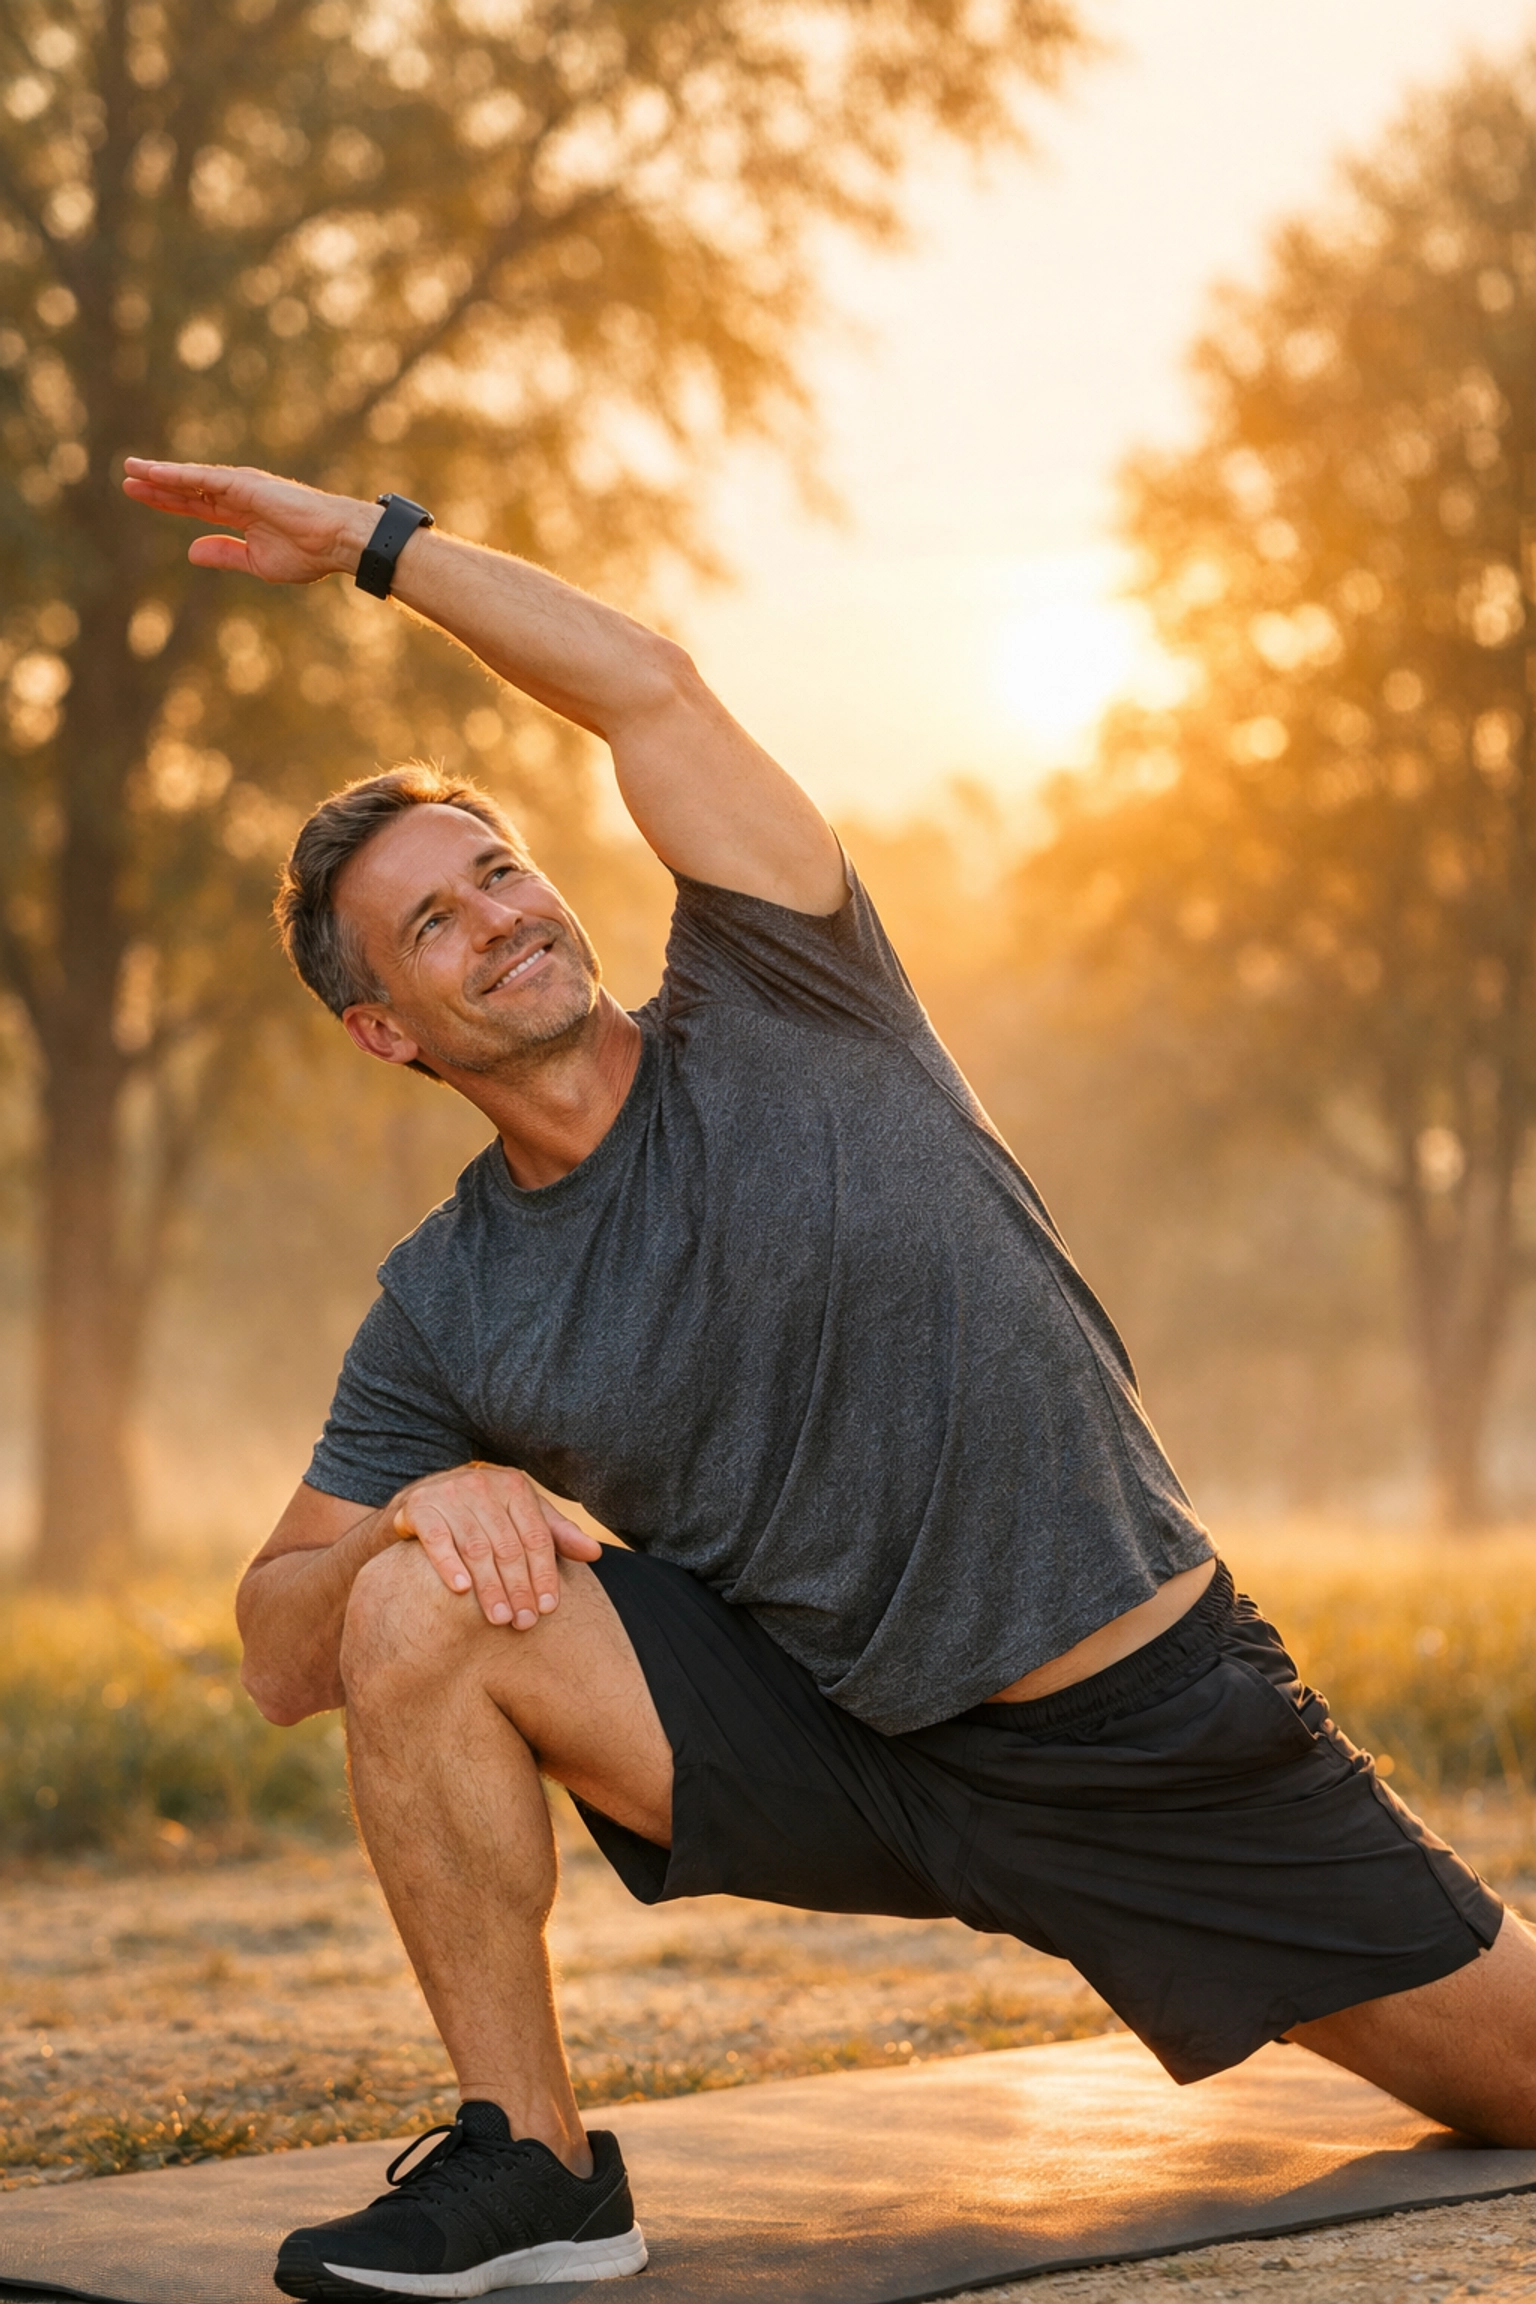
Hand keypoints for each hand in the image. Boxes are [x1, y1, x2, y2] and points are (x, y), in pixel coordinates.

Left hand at [121, 457, 374, 584]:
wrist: (336, 542)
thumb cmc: (308, 554)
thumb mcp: (257, 562)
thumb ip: (225, 554)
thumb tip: (190, 551)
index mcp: (242, 515)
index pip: (196, 505)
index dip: (168, 500)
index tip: (140, 495)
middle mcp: (238, 495)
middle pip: (188, 488)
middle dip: (157, 486)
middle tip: (126, 479)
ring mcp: (241, 487)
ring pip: (192, 479)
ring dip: (161, 474)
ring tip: (131, 470)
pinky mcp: (244, 484)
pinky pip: (203, 479)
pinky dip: (179, 475)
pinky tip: (155, 474)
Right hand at [390, 1463, 602, 1627]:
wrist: (422, 1498)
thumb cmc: (483, 1513)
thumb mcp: (521, 1517)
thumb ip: (556, 1534)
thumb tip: (596, 1553)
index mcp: (515, 1486)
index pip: (536, 1536)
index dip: (544, 1574)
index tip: (549, 1608)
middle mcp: (483, 1485)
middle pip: (508, 1545)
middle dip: (518, 1588)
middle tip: (524, 1622)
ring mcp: (450, 1494)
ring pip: (476, 1547)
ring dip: (489, 1586)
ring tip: (499, 1619)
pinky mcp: (420, 1506)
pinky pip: (436, 1539)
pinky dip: (449, 1565)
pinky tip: (461, 1590)